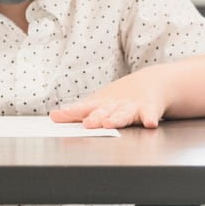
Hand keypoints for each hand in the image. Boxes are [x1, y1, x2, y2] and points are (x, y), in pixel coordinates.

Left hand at [50, 76, 169, 129]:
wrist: (151, 81)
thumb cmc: (119, 98)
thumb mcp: (98, 103)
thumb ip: (76, 113)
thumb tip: (53, 117)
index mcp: (100, 104)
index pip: (83, 108)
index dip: (71, 112)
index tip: (59, 116)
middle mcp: (114, 105)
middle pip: (102, 112)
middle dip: (95, 117)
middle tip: (87, 123)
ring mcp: (131, 107)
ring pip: (123, 114)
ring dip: (116, 118)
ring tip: (109, 123)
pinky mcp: (148, 109)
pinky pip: (150, 114)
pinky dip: (150, 118)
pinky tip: (150, 123)